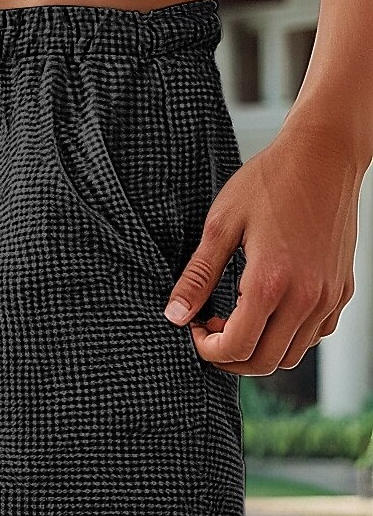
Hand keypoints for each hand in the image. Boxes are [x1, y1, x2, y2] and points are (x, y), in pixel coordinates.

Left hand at [163, 122, 364, 375]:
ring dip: (258, 351)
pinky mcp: (341, 289)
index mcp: (272, 283)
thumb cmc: (271, 181)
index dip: (207, 349)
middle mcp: (306, 297)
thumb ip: (197, 277)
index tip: (194, 329)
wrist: (324, 153)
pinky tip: (267, 312)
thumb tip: (175, 315)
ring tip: (236, 320)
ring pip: (291, 355)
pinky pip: (314, 335)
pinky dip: (287, 337)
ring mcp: (328, 296)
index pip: (236, 348)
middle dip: (229, 358)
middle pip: (264, 362)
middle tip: (210, 332)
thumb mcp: (220, 226)